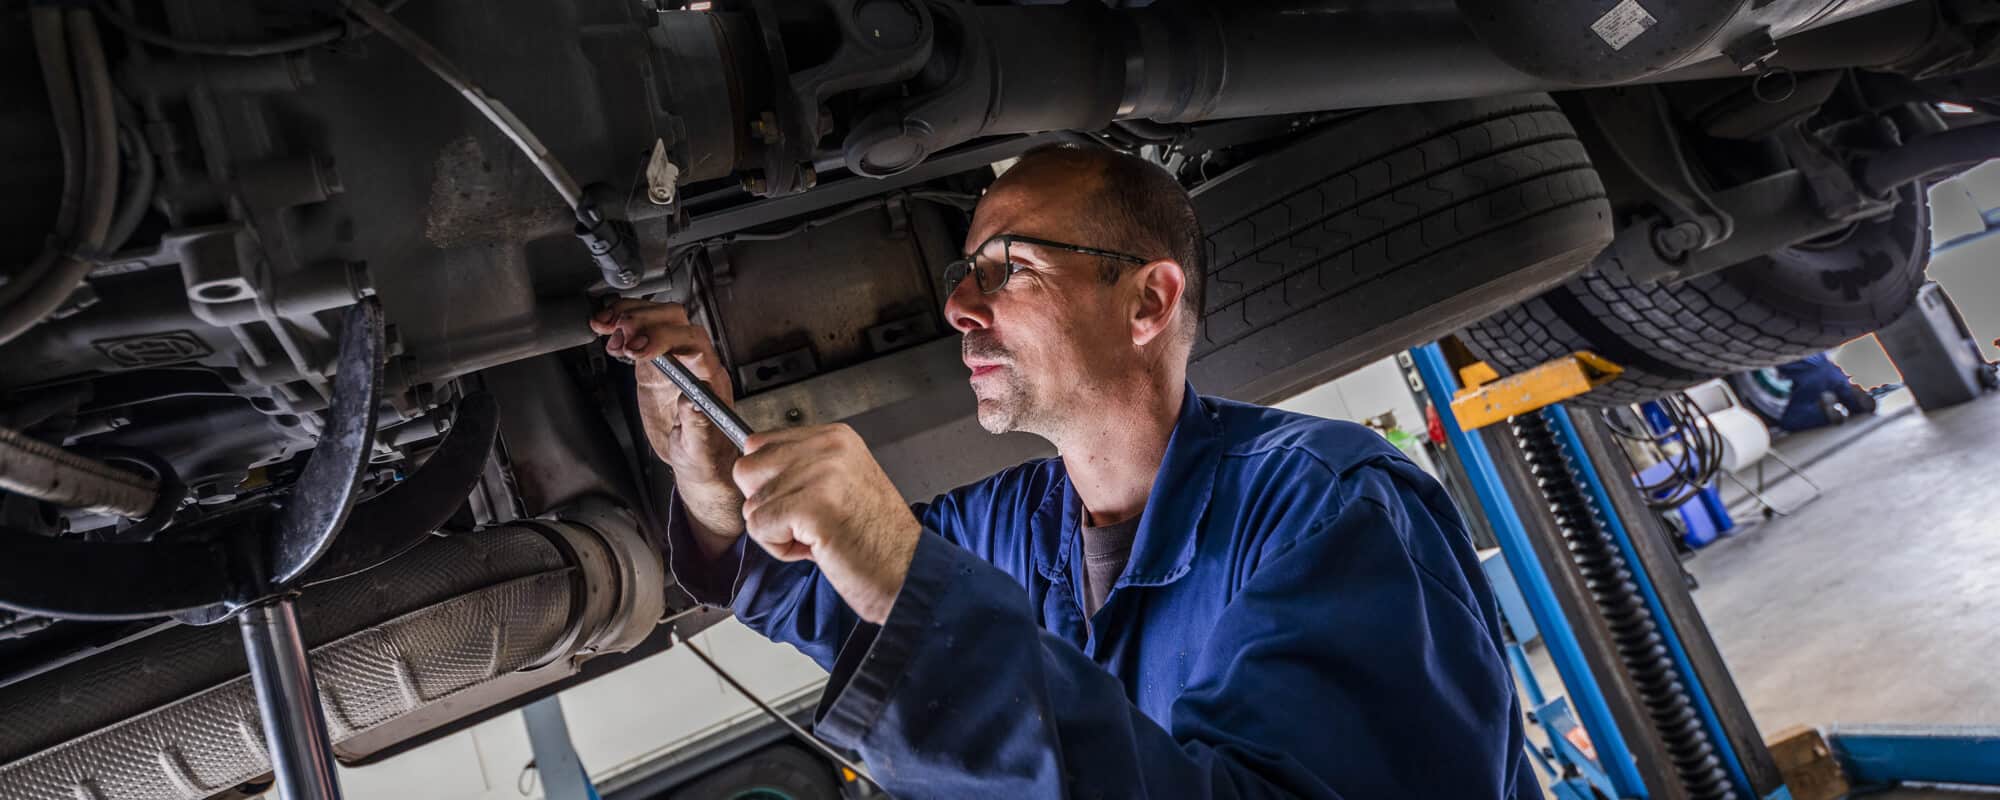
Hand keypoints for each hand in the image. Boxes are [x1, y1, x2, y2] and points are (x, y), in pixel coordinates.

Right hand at [589, 299, 742, 551]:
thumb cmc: (704, 456)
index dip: (666, 338)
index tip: (638, 348)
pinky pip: (641, 332)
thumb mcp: (699, 450)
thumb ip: (698, 428)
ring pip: (658, 318)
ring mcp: (674, 358)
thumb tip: (692, 404)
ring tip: (604, 325)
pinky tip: (603, 326)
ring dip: (630, 315)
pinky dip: (621, 323)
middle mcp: (694, 361)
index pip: (694, 343)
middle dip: (645, 320)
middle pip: (675, 320)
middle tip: (618, 333)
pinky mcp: (655, 362)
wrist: (697, 459)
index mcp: (710, 379)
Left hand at [732, 424, 922, 623]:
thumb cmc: (876, 538)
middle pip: (747, 469)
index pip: (759, 443)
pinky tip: (816, 548)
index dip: (770, 483)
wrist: (906, 571)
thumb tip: (752, 470)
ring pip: (752, 504)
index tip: (803, 504)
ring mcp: (821, 474)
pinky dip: (780, 549)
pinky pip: (760, 528)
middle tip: (807, 524)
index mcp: (835, 437)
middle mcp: (828, 447)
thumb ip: (801, 467)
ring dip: (776, 532)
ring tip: (817, 536)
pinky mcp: (812, 506)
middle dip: (767, 505)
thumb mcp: (840, 483)